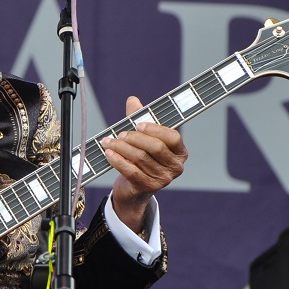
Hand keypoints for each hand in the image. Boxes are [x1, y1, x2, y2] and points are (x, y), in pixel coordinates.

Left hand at [101, 96, 187, 233]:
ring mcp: (163, 179)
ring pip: (141, 159)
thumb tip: (132, 100)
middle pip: (156, 148)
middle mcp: (176, 167)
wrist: (134, 188)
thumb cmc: (142, 158)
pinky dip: (118, 161)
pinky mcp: (148, 188)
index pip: (173, 137)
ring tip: (109, 142)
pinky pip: (132, 172)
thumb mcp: (143, 138)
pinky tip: (109, 154)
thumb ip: (140, 118)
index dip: (155, 129)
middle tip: (121, 134)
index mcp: (180, 152)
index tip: (138, 124)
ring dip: (121, 148)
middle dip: (135, 138)